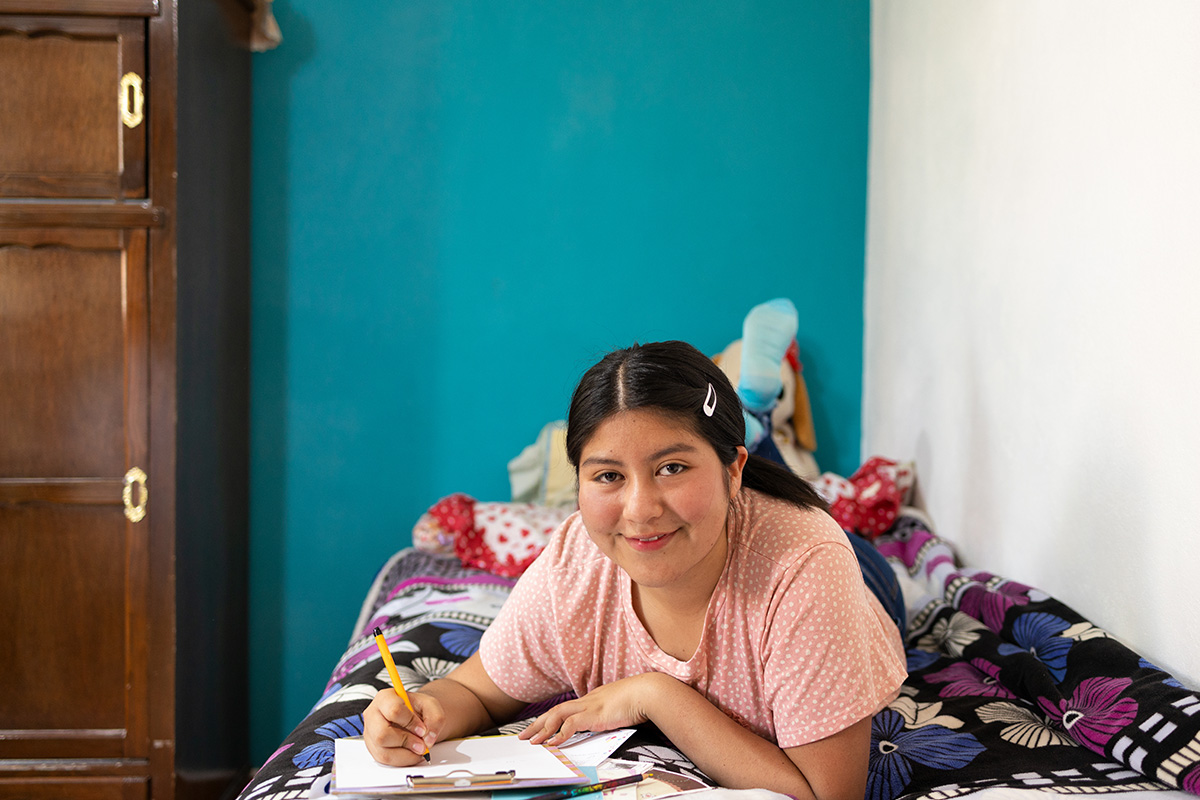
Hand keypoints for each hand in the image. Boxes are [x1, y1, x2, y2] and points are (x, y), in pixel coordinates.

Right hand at [363, 688, 443, 765]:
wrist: (413, 716)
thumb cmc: (418, 708)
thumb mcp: (431, 706)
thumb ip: (435, 718)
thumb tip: (428, 739)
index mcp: (385, 698)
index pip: (394, 711)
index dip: (410, 722)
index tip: (423, 729)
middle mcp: (373, 715)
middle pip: (382, 734)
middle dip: (406, 742)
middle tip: (422, 744)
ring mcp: (371, 733)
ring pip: (383, 752)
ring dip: (406, 755)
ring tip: (419, 749)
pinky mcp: (374, 748)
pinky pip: (385, 761)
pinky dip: (403, 760)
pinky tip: (412, 754)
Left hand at [518, 674, 668, 746]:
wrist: (648, 692)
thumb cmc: (640, 699)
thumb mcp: (620, 706)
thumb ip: (612, 712)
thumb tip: (611, 719)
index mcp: (592, 699)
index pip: (565, 709)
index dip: (550, 719)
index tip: (540, 728)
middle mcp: (586, 701)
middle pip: (555, 711)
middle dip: (538, 724)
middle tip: (524, 736)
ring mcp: (589, 706)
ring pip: (557, 716)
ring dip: (542, 729)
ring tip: (532, 742)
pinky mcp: (594, 715)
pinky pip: (570, 725)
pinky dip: (560, 734)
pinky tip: (553, 744)